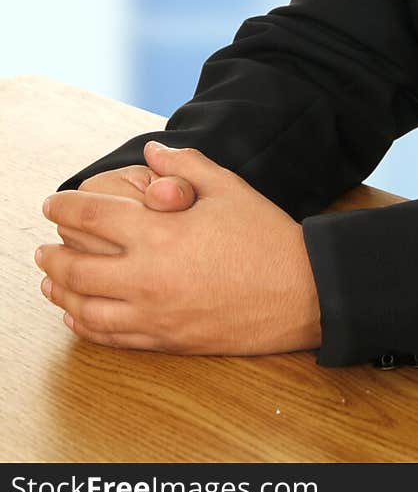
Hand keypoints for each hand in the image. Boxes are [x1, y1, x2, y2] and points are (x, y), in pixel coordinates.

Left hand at [36, 142, 320, 354]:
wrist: (301, 291)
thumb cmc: (265, 235)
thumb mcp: (227, 187)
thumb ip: (185, 165)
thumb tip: (153, 152)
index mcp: (160, 234)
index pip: (91, 216)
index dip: (64, 206)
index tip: (51, 203)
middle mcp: (147, 277)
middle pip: (77, 266)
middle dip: (53, 254)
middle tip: (42, 247)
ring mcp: (154, 313)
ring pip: (86, 307)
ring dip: (62, 292)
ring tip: (51, 280)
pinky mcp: (166, 339)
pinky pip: (111, 336)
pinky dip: (85, 325)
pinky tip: (77, 316)